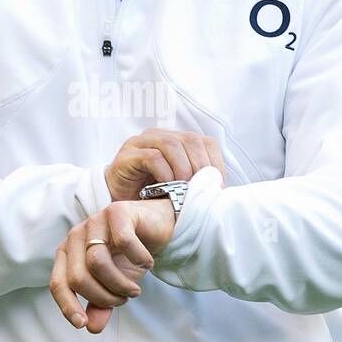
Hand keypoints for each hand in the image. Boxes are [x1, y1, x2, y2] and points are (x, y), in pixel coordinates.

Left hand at [50, 198, 176, 333]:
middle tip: (124, 299)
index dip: (68, 306)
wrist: (156, 228)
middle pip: (78, 277)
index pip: (58, 283)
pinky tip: (147, 263)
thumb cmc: (129, 257)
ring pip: (97, 262)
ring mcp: (95, 221)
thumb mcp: (114, 286)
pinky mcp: (117, 211)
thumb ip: (101, 305)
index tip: (83, 324)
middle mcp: (76, 235)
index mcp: (67, 252)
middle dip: (104, 297)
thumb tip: (92, 328)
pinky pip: (124, 242)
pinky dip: (139, 259)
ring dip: (120, 284)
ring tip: (135, 289)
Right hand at [104, 130, 226, 200]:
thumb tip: (222, 189)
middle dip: (200, 165)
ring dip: (182, 167)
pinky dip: (163, 172)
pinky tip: (166, 186)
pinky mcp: (127, 155)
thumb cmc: (152, 197)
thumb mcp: (180, 188)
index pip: (205, 142)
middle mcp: (160, 136)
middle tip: (200, 189)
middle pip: (190, 140)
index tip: (218, 186)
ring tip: (183, 187)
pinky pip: (150, 156)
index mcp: (178, 141)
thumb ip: (197, 183)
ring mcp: (142, 142)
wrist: (118, 205)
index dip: (215, 163)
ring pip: (171, 144)